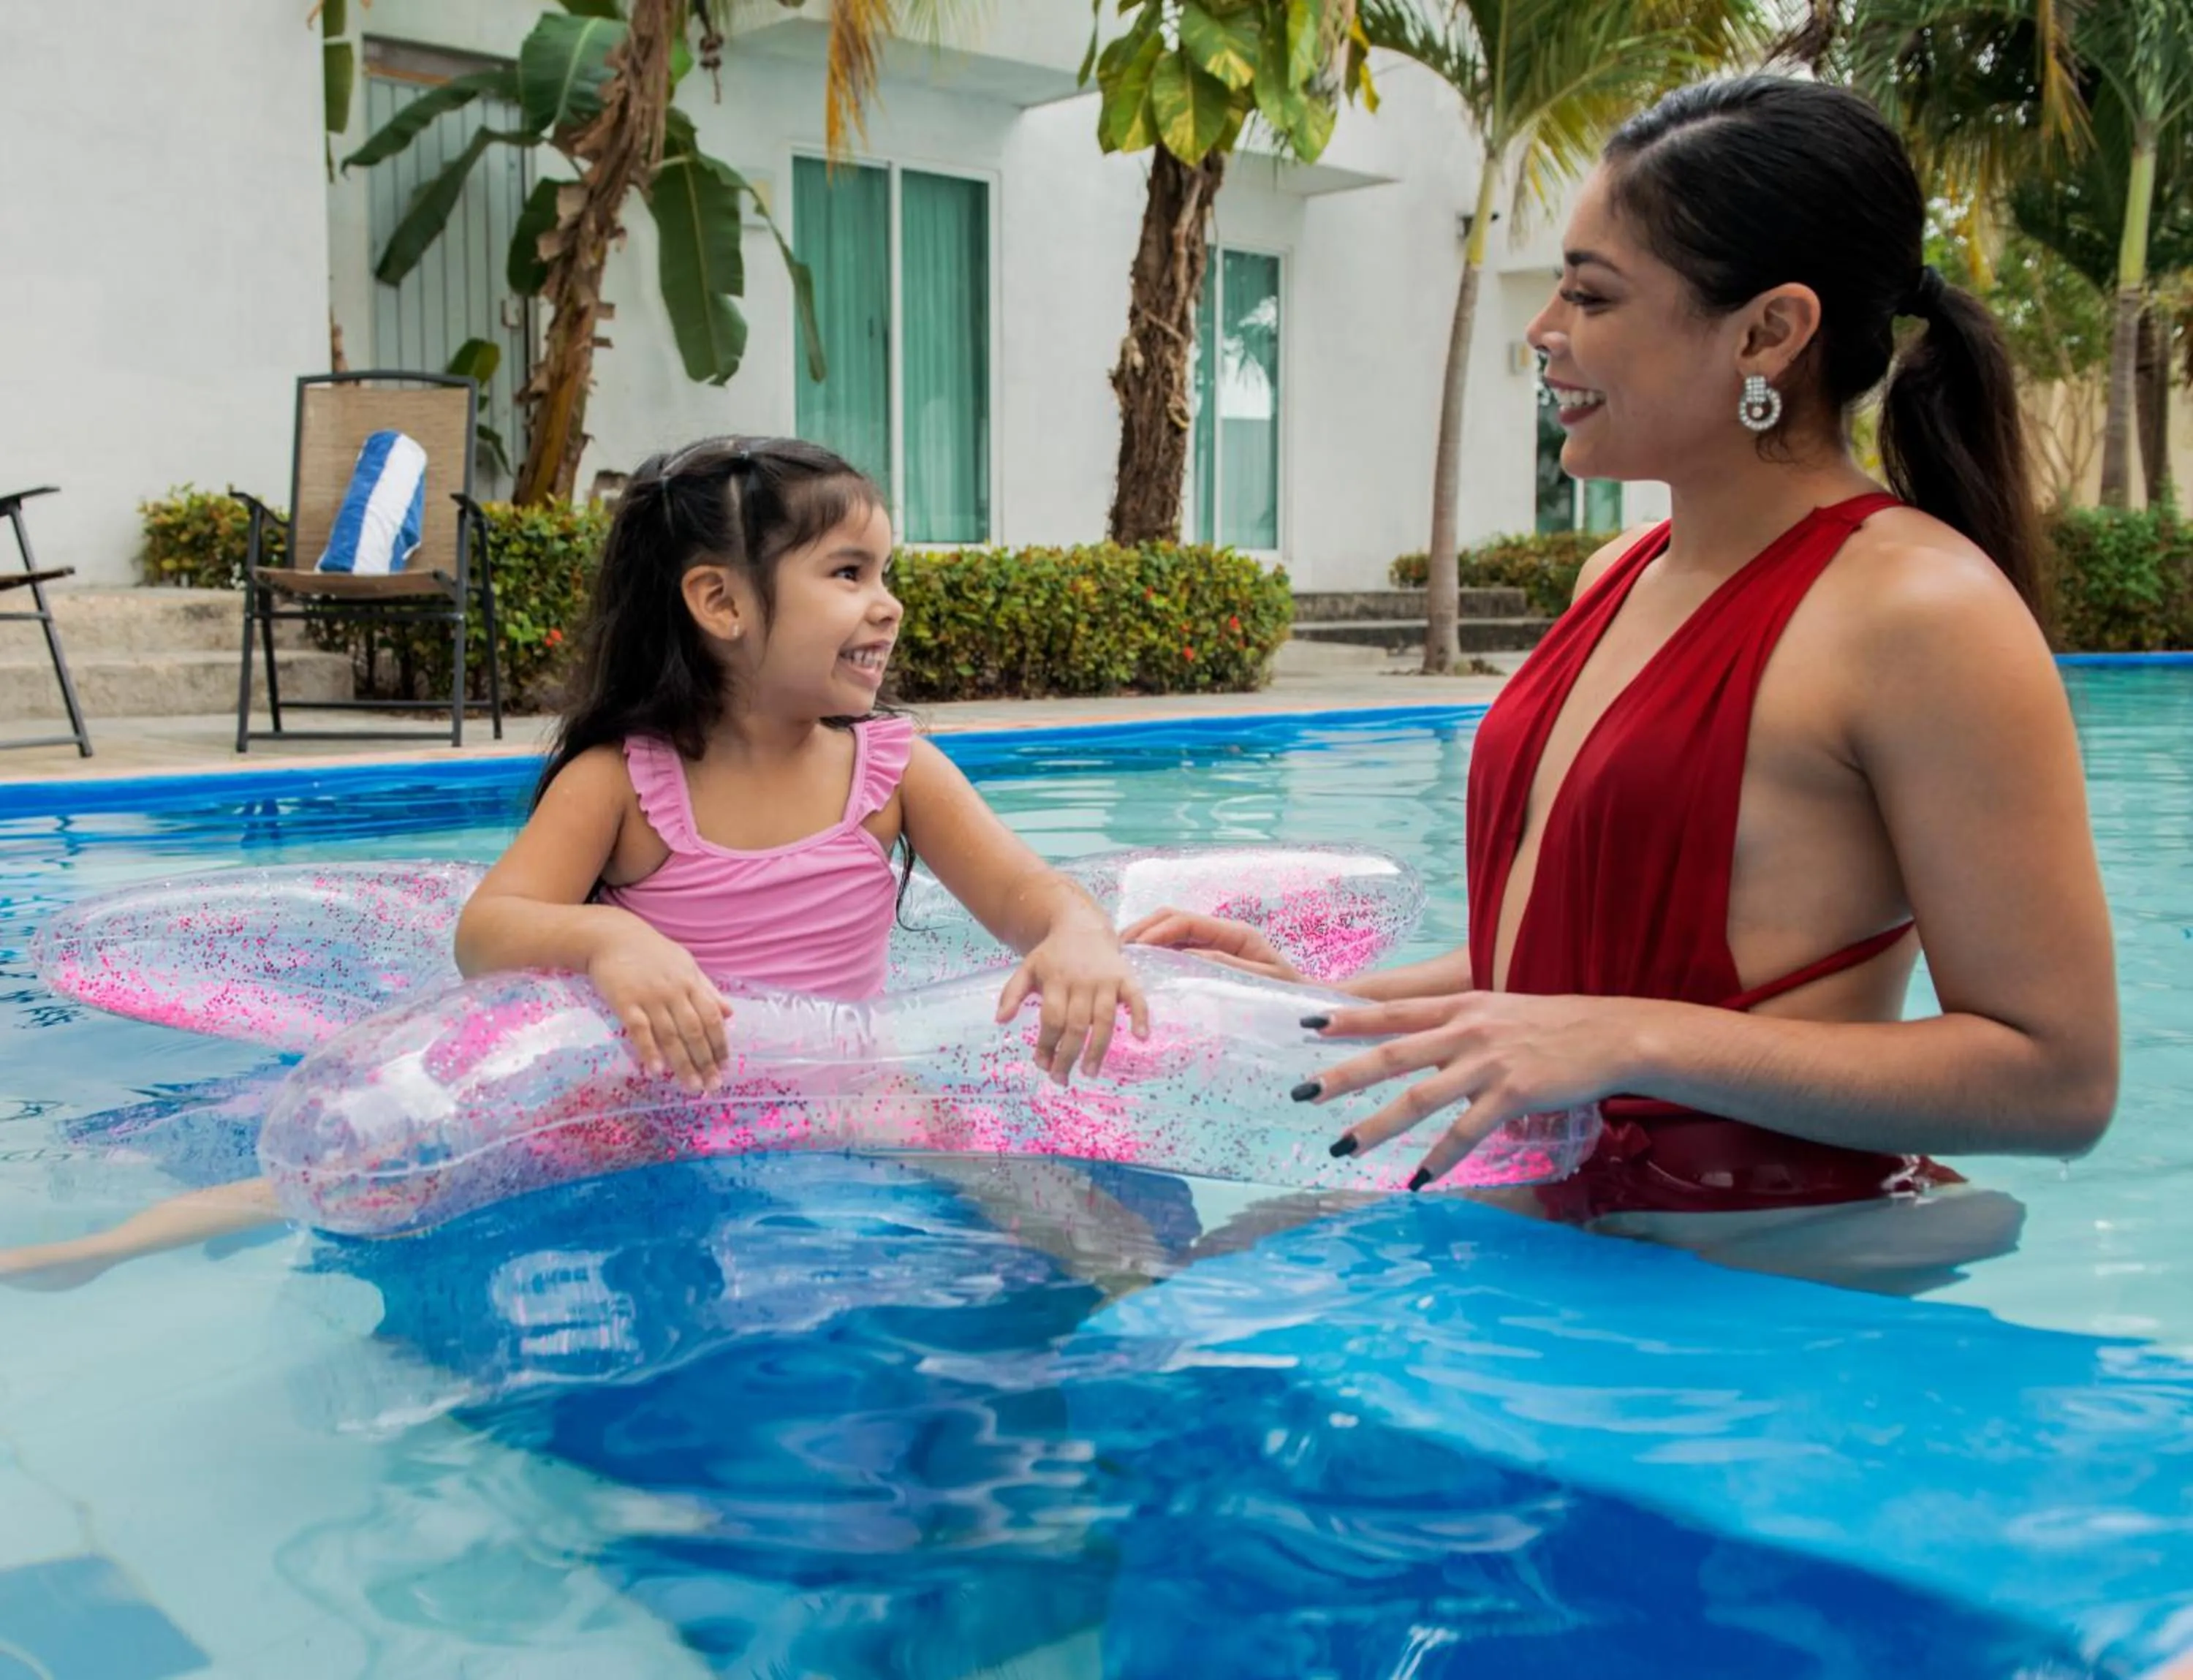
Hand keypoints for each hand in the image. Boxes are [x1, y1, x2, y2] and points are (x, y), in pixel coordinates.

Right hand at [588, 927, 733, 1092]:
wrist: (611, 936)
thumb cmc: (652, 952)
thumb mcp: (686, 964)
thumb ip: (707, 989)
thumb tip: (730, 1012)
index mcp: (690, 982)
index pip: (711, 1017)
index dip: (720, 1043)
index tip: (724, 1066)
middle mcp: (673, 991)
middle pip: (694, 1031)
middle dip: (705, 1060)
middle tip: (713, 1086)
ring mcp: (649, 997)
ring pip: (670, 1035)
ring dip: (682, 1064)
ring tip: (692, 1086)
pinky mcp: (625, 1001)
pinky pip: (639, 1030)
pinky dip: (649, 1051)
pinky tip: (658, 1070)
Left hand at [996, 921, 1151, 1083]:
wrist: (1082, 926)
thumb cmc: (1053, 956)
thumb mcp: (1027, 968)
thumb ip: (1012, 993)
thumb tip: (1000, 1020)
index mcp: (1056, 980)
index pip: (1052, 1019)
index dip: (1046, 1045)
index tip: (1042, 1066)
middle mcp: (1082, 981)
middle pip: (1076, 1024)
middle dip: (1068, 1055)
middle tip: (1062, 1079)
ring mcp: (1106, 980)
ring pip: (1104, 1019)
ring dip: (1098, 1048)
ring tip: (1090, 1072)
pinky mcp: (1126, 977)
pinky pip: (1136, 998)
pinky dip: (1140, 1016)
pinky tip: (1141, 1037)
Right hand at [1119, 906, 1303, 984]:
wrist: (1305, 1001)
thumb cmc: (1288, 995)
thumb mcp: (1262, 982)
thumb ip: (1228, 967)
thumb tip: (1191, 957)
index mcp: (1235, 933)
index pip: (1186, 922)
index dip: (1157, 931)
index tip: (1135, 948)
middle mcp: (1222, 932)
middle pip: (1173, 918)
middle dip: (1144, 929)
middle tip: (1117, 950)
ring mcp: (1215, 942)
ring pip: (1171, 930)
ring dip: (1146, 939)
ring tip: (1122, 956)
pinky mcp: (1211, 955)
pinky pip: (1178, 948)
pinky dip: (1156, 952)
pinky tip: (1141, 966)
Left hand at [1299, 991, 1647, 1187]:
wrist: (1612, 1034)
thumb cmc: (1554, 1026)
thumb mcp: (1497, 1012)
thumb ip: (1458, 1026)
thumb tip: (1423, 1048)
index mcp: (1459, 1006)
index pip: (1392, 1011)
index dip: (1348, 1018)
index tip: (1306, 1025)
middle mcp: (1466, 1030)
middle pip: (1390, 1053)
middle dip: (1342, 1075)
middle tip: (1302, 1092)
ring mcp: (1487, 1063)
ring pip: (1418, 1097)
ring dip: (1376, 1125)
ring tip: (1342, 1147)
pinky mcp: (1512, 1094)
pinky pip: (1464, 1132)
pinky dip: (1438, 1158)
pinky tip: (1417, 1180)